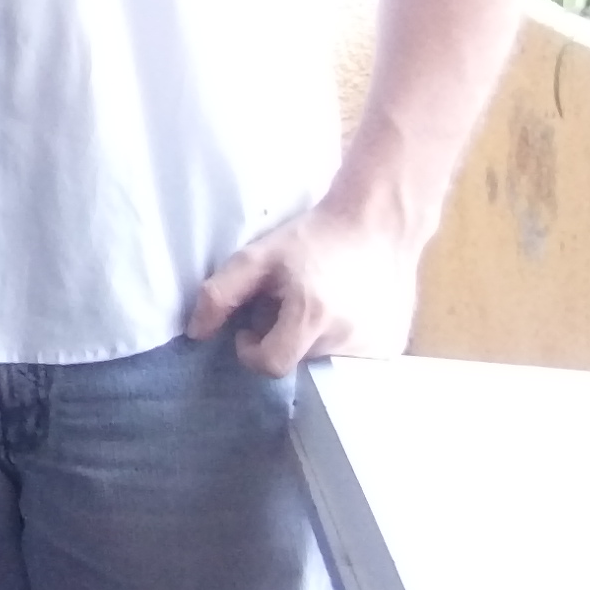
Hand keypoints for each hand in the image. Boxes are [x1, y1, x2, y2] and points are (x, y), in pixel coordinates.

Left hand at [188, 193, 422, 373]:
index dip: (252, 350)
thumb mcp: (258, 256)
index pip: (272, 365)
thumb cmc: (313, 237)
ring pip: (325, 363)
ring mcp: (376, 347)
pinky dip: (341, 343)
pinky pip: (353, 360)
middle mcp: (349, 339)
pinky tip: (345, 311)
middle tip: (289, 306)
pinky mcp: (393, 347)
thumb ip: (221, 294)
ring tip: (320, 305)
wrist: (379, 223)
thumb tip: (197, 334)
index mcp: (313, 316)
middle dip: (283, 340)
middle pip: (297, 363)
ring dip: (313, 341)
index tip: (252, 326)